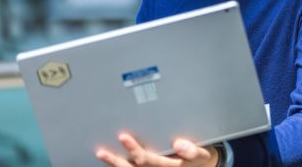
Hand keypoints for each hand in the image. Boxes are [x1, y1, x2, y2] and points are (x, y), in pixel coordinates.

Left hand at [96, 133, 218, 166]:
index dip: (133, 149)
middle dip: (117, 158)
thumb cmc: (198, 157)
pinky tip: (109, 158)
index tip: (123, 137)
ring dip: (114, 163)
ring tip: (101, 153)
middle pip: (133, 166)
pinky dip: (120, 165)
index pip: (147, 159)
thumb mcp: (201, 154)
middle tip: (102, 149)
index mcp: (168, 166)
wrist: (200, 165)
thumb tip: (178, 144)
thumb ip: (192, 150)